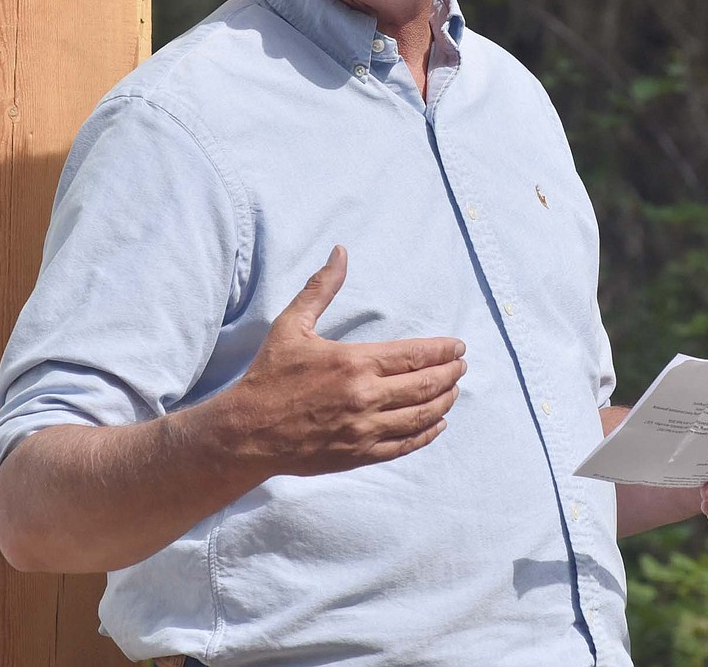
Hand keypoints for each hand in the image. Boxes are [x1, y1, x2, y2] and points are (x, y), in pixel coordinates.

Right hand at [229, 245, 466, 475]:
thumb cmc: (269, 376)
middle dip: (450, 375)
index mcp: (354, 363)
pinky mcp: (358, 455)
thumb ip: (321, 289)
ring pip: (420, 417)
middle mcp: (365, 398)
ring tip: (454, 391)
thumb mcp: (291, 326)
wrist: (246, 433)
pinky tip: (437, 424)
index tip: (458, 347)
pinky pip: (404, 446)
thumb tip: (340, 252)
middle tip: (462, 366)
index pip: (414, 355)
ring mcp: (364, 430)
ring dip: (444, 402)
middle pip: (425, 386)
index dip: (442, 351)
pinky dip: (426, 434)